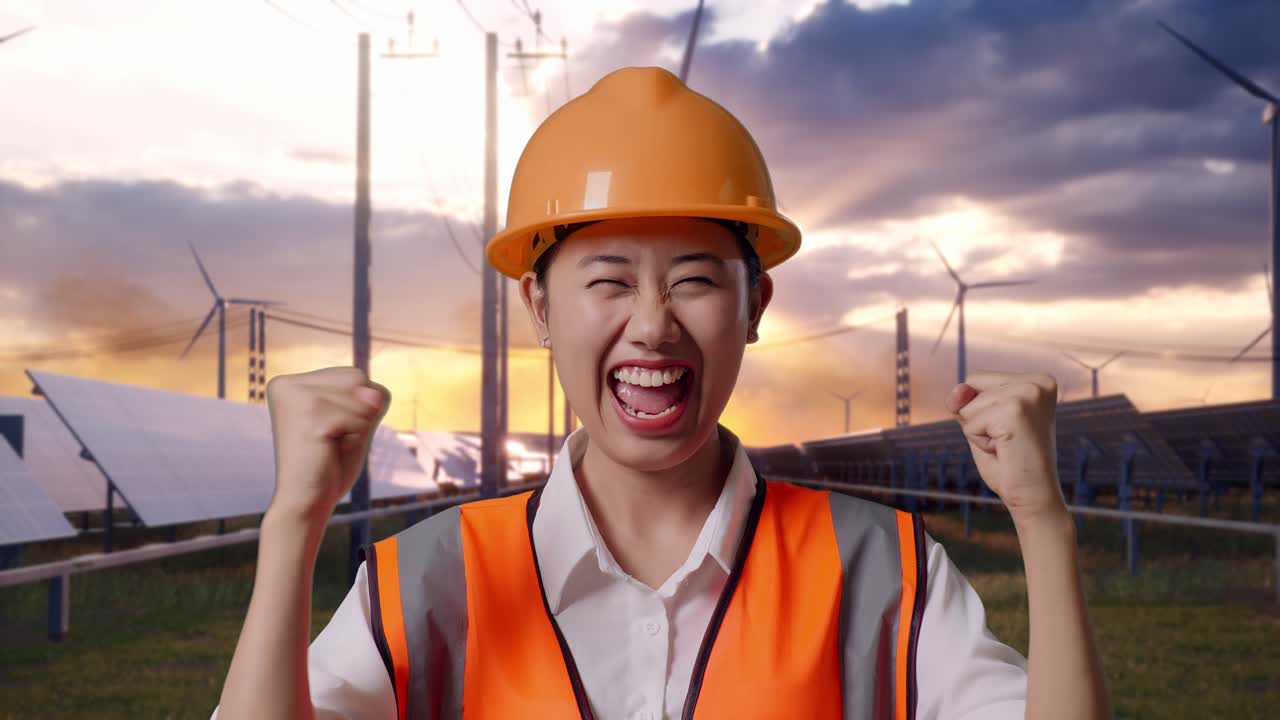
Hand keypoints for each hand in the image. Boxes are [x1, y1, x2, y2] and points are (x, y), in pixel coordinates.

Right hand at [265, 367, 390, 521]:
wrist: (306, 503)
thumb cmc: (329, 463)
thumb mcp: (354, 418)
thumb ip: (368, 396)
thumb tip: (371, 395)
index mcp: (289, 382)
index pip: (352, 375)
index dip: (355, 408)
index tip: (328, 431)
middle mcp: (285, 383)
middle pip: (357, 378)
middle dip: (358, 413)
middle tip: (331, 439)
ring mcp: (295, 397)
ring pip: (361, 397)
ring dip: (357, 427)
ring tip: (329, 445)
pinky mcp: (309, 416)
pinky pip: (359, 417)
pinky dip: (356, 437)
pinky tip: (329, 450)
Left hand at [945, 371, 1065, 521]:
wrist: (1034, 497)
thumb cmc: (1010, 463)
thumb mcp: (982, 422)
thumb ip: (965, 401)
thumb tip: (958, 388)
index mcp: (1038, 380)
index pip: (977, 379)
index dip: (981, 410)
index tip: (1009, 430)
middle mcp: (1038, 382)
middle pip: (971, 386)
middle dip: (978, 418)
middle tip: (1008, 441)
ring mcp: (1029, 394)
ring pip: (968, 406)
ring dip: (979, 432)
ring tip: (1007, 447)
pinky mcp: (1016, 410)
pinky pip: (970, 424)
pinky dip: (979, 442)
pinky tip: (1005, 452)